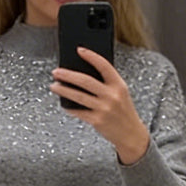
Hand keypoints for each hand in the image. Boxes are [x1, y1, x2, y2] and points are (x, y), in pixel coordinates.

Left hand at [50, 48, 149, 164]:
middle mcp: (112, 96)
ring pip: (78, 96)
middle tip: (56, 72)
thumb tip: (83, 73)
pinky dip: (69, 108)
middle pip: (85, 81)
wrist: (131, 134)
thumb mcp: (121, 94)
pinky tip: (64, 104)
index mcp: (119, 85)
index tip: (79, 50)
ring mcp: (104, 109)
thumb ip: (107, 84)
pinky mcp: (97, 120)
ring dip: (63, 90)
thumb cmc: (124, 112)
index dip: (91, 56)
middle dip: (68, 75)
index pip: (104, 65)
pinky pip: (79, 112)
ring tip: (54, 86)